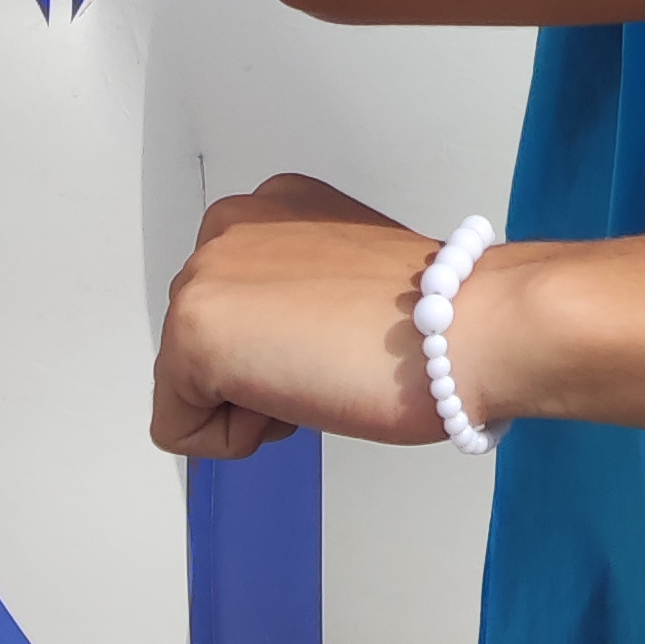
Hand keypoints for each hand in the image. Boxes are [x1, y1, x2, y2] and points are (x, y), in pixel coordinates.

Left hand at [151, 172, 448, 457]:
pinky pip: (180, 428)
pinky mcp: (192, 334)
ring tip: (322, 368)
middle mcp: (232, 223)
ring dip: (254, 398)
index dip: (289, 339)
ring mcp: (205, 275)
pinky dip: (235, 439)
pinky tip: (300, 394)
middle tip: (334, 354)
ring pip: (192, 383)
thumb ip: (301, 289)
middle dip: (263, 366)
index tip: (343, 329)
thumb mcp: (348, 277)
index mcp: (276, 204)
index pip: (240, 302)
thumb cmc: (439, 317)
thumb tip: (280, 341)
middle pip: (208, 341)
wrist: (464, 327)